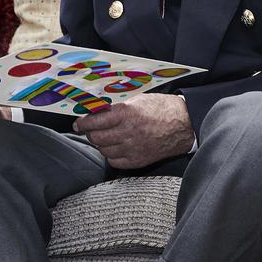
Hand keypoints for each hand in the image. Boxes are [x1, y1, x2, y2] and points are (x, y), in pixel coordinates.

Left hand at [73, 93, 193, 169]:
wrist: (183, 124)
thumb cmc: (160, 108)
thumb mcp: (136, 100)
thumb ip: (116, 108)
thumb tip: (96, 111)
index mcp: (126, 114)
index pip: (94, 121)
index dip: (82, 123)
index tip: (78, 123)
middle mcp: (128, 132)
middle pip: (95, 138)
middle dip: (89, 133)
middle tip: (89, 129)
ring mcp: (133, 148)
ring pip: (103, 150)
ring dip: (100, 143)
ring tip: (104, 137)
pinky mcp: (138, 160)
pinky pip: (114, 161)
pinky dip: (110, 155)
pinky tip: (114, 147)